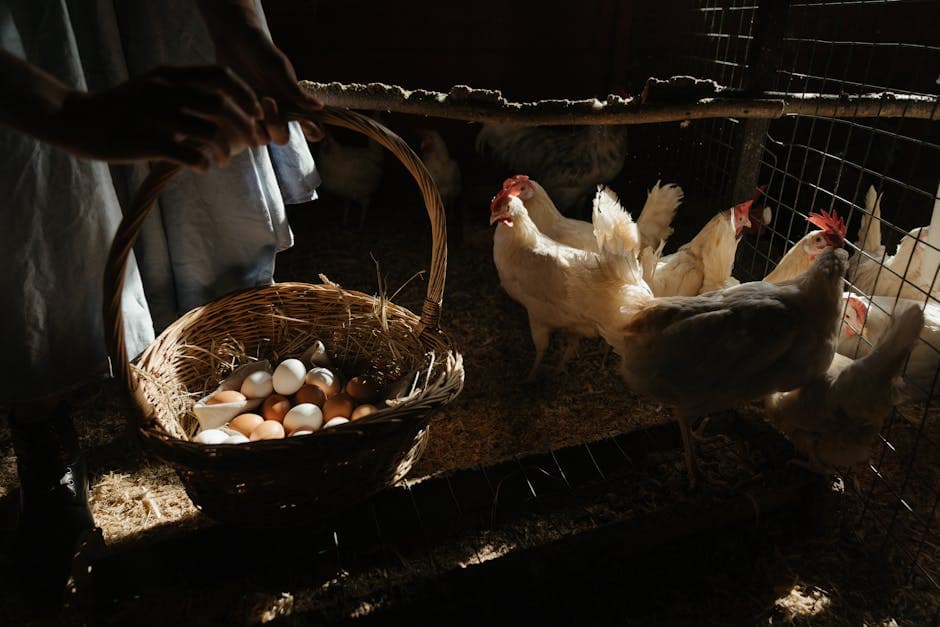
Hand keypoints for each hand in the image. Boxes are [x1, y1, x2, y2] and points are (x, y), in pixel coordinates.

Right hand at [54, 65, 264, 170]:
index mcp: (169, 75)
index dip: (245, 94)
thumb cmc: (123, 108)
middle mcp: (165, 90)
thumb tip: (225, 103)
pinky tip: (203, 168)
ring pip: (210, 133)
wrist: (78, 121)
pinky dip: (204, 164)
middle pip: (221, 105)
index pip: (220, 75)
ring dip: (225, 150)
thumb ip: (184, 89)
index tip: (257, 112)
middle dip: (245, 126)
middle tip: (252, 142)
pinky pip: (190, 156)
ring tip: (224, 160)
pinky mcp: (148, 142)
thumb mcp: (152, 86)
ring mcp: (156, 116)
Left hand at [212, 28, 324, 144]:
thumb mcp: (279, 68)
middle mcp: (278, 113)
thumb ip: (295, 90)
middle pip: (282, 137)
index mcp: (293, 104)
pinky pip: (242, 130)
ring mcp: (258, 115)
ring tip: (250, 103)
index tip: (304, 123)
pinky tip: (237, 105)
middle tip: (267, 101)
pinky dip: (241, 124)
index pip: (311, 128)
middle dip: (276, 126)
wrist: (233, 41)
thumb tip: (320, 107)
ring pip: (263, 138)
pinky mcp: (240, 113)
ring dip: (258, 128)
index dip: (312, 132)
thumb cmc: (261, 51)